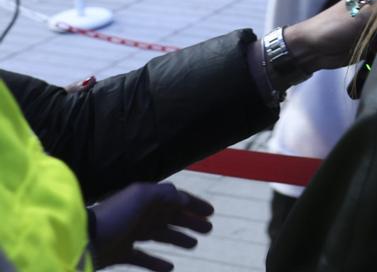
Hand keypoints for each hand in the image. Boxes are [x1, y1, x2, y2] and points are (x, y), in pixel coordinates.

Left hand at [90, 182, 213, 270]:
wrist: (82, 239)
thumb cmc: (114, 216)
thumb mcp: (141, 197)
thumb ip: (164, 194)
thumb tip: (183, 198)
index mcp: (144, 199)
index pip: (174, 199)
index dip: (193, 204)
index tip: (211, 213)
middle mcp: (138, 215)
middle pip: (169, 217)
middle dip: (190, 222)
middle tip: (208, 230)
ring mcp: (128, 234)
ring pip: (159, 235)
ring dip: (177, 239)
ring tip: (193, 245)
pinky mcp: (120, 253)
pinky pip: (142, 257)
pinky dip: (155, 263)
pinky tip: (169, 267)